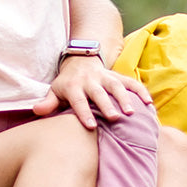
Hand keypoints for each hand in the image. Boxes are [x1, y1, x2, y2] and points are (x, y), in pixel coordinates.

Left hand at [31, 53, 150, 128]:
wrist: (80, 60)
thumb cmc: (67, 83)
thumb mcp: (55, 91)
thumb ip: (49, 103)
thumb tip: (37, 111)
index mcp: (74, 87)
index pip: (78, 101)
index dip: (84, 113)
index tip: (91, 126)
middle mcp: (91, 81)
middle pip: (99, 93)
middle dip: (107, 105)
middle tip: (115, 118)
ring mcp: (106, 77)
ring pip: (117, 86)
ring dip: (125, 98)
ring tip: (132, 112)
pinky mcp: (118, 76)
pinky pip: (131, 82)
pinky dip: (140, 91)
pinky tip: (149, 103)